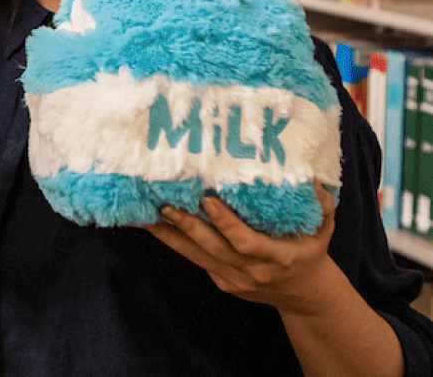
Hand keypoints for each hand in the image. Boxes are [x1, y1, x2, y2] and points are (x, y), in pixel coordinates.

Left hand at [143, 182, 337, 314]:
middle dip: (186, 225)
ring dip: (169, 234)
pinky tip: (156, 223)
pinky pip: (195, 259)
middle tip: (163, 202)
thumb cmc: (311, 251)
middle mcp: (253, 272)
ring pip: (196, 256)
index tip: (207, 199)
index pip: (246, 243)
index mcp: (279, 258)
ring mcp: (235, 280)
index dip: (225, 223)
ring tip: (144, 213)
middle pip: (213, 249)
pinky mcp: (222, 282)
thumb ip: (321, 204)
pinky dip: (174, 241)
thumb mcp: (323, 228)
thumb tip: (312, 174)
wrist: (304, 295)